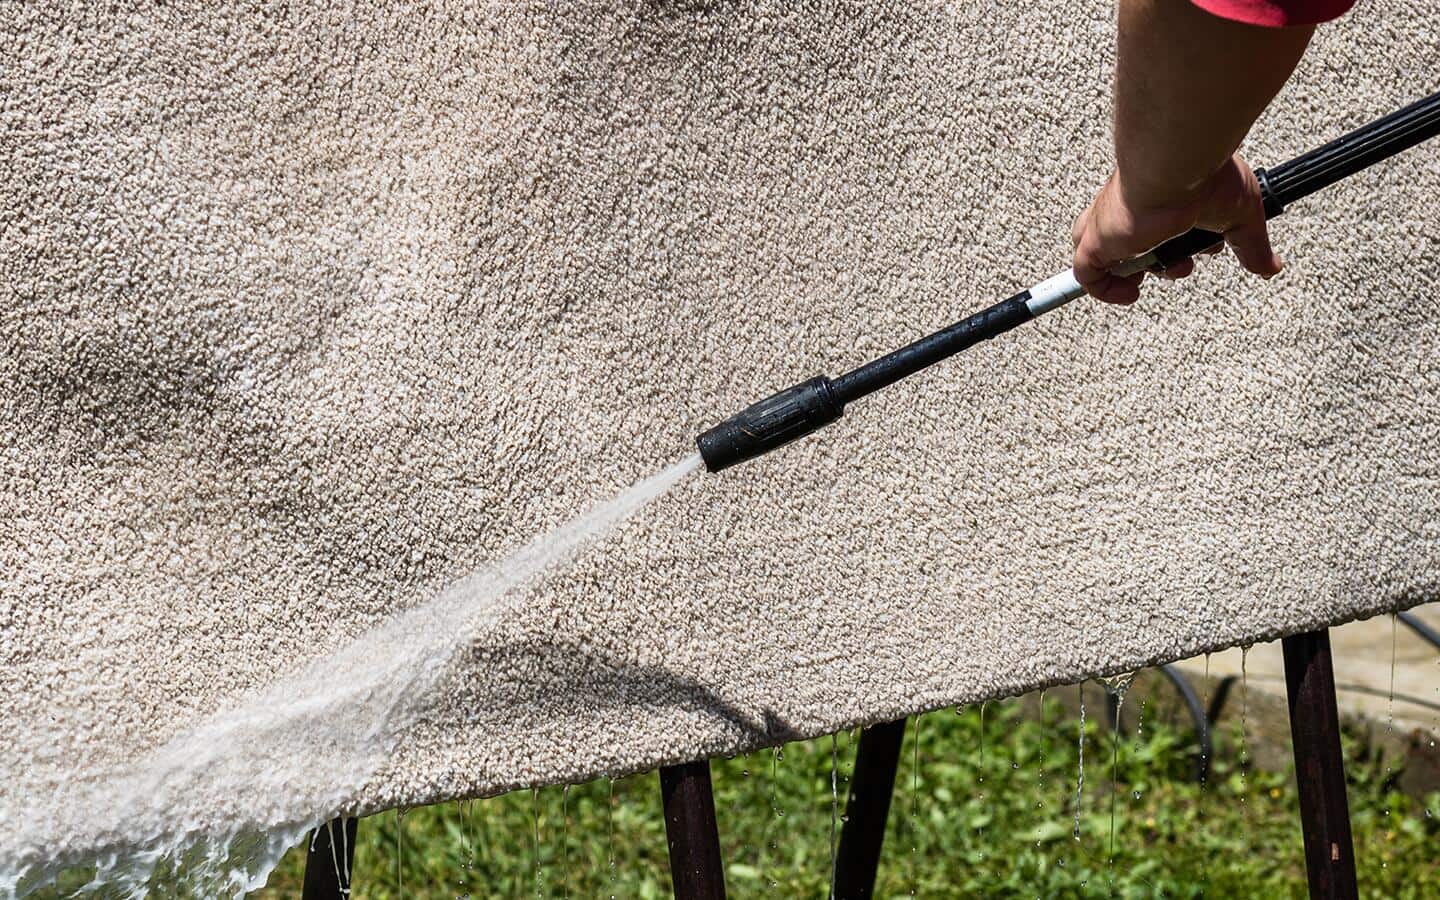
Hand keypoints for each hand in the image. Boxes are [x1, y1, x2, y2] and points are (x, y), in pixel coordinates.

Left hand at [1071, 154, 1282, 303]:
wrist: (1177, 167)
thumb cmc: (1205, 177)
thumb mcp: (1241, 214)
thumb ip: (1251, 244)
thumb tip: (1271, 266)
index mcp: (1160, 197)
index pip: (1158, 225)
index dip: (1181, 246)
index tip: (1205, 248)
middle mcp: (1131, 211)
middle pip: (1130, 244)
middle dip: (1161, 263)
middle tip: (1183, 263)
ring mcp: (1110, 226)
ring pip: (1104, 256)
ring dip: (1134, 273)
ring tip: (1160, 269)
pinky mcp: (1096, 241)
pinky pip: (1086, 274)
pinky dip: (1105, 290)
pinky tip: (1131, 292)